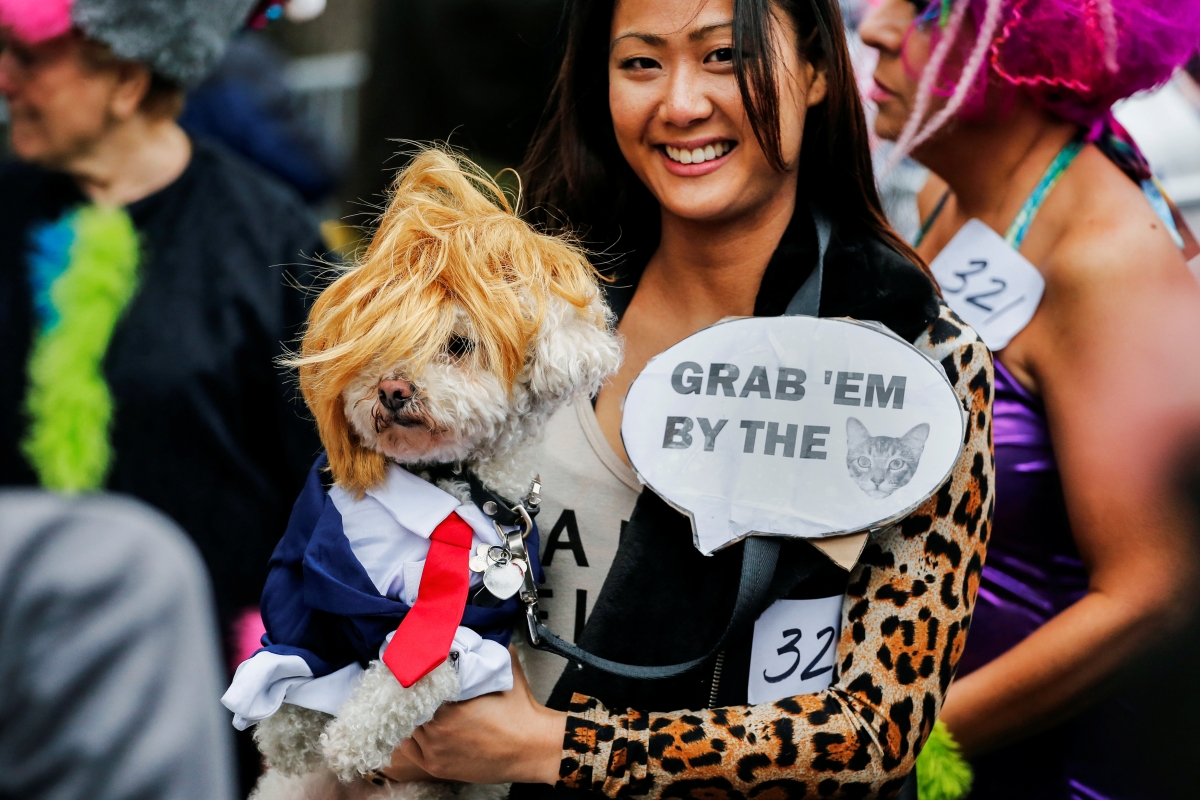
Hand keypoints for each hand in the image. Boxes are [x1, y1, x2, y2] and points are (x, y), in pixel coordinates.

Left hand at [396, 648, 565, 784]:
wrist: (532, 747)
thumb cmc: (520, 712)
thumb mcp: (506, 672)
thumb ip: (487, 651)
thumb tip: (476, 635)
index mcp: (450, 703)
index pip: (418, 684)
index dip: (418, 676)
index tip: (421, 669)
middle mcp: (437, 728)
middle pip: (410, 705)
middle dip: (416, 695)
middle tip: (421, 687)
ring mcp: (435, 750)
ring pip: (408, 725)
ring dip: (413, 715)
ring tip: (423, 706)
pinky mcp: (436, 766)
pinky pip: (409, 748)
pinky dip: (411, 736)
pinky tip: (420, 727)